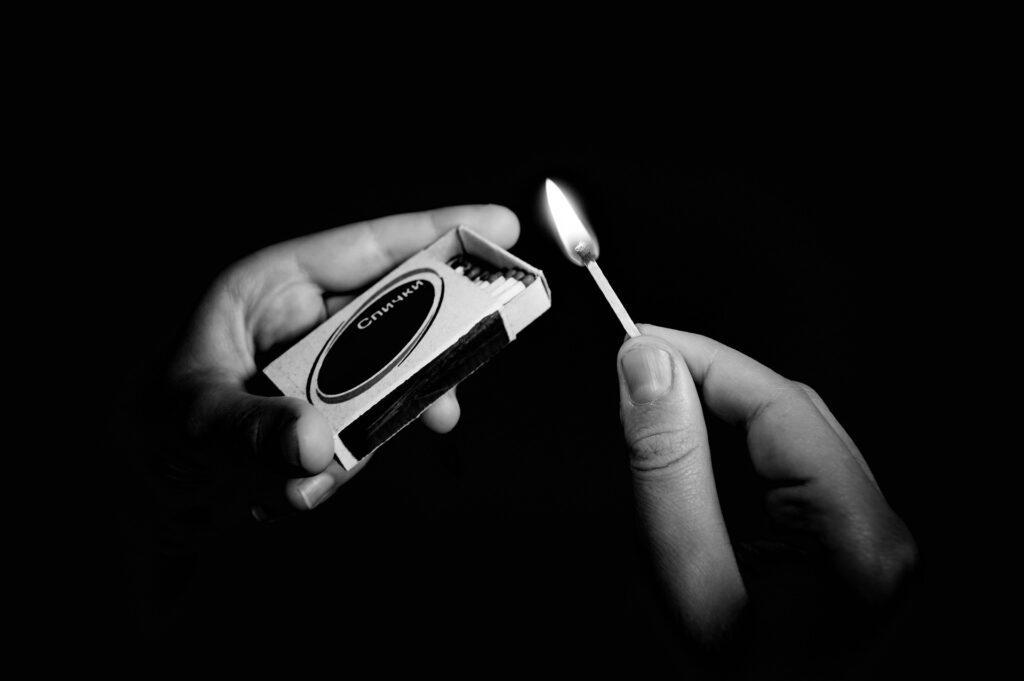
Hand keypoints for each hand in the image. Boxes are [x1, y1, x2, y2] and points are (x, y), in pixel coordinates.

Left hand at [168, 205, 519, 515]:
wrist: (145, 492)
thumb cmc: (152, 428)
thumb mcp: (190, 421)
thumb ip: (251, 430)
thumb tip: (316, 447)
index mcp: (272, 287)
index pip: (367, 248)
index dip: (436, 233)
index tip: (500, 229)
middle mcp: (305, 323)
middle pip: (395, 316)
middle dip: (424, 358)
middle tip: (450, 394)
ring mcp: (321, 370)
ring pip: (386, 383)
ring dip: (370, 433)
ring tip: (337, 467)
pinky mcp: (329, 414)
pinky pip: (363, 431)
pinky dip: (341, 466)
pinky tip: (295, 488)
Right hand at [616, 325, 916, 647]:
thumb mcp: (685, 587)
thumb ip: (668, 471)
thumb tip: (649, 370)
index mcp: (857, 541)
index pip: (776, 403)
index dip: (700, 358)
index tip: (635, 341)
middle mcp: (880, 533)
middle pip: (789, 411)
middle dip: (707, 383)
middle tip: (632, 374)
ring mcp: (871, 540)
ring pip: (787, 437)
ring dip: (718, 416)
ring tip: (653, 418)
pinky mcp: (849, 546)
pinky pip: (789, 471)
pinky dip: (735, 454)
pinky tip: (693, 463)